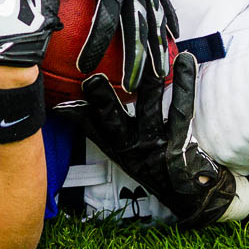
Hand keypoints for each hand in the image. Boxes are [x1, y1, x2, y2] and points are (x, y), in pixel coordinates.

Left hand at [26, 0, 175, 87]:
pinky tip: (172, 36)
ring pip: (153, 14)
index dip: (98, 41)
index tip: (87, 66)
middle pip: (138, 21)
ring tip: (160, 72)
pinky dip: (166, 17)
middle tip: (136, 84)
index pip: (107, 13)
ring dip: (155, 43)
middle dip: (137, 55)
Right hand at [66, 51, 234, 227]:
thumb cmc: (148, 162)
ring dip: (147, 83)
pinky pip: (181, 108)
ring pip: (148, 109)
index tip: (63, 101)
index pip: (92, 127)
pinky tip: (185, 60)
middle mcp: (132, 146)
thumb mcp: (118, 149)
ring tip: (146, 57)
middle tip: (93, 80)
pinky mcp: (181, 139)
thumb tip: (63, 105)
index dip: (78, 114)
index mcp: (115, 146)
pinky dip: (183, 83)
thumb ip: (94, 125)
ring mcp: (157, 144)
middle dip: (103, 101)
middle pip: (114, 121)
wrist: (185, 191)